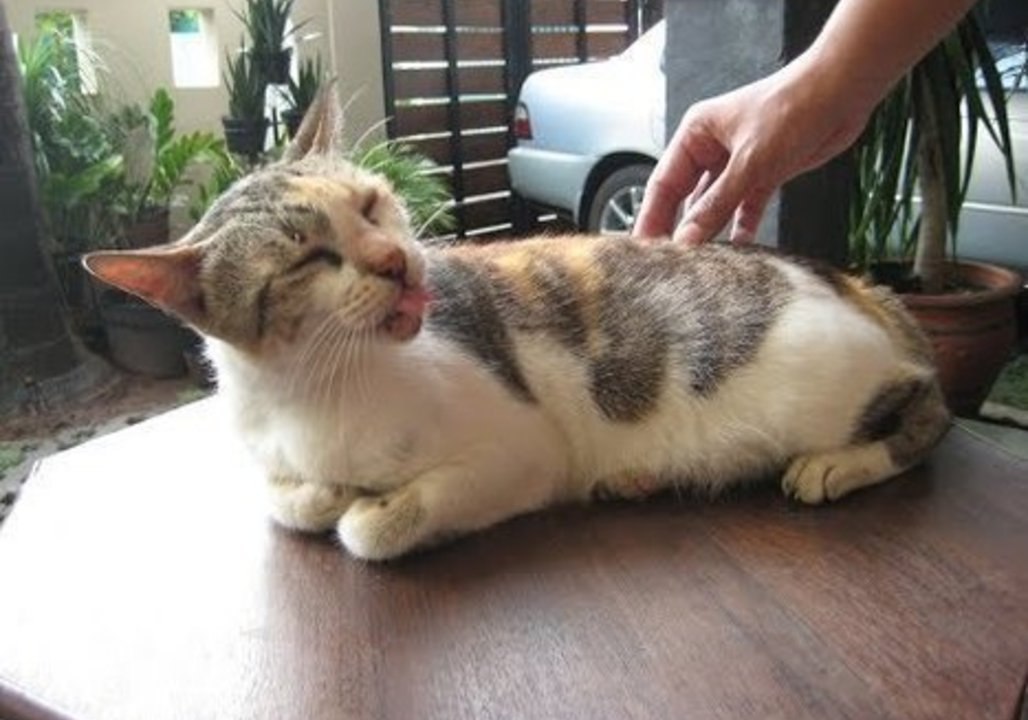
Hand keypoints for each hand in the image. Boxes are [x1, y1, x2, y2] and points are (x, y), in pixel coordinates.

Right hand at [634, 58, 868, 245]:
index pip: (663, 184)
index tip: (644, 250)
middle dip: (678, 229)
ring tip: (699, 264)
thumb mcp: (750, 163)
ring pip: (714, 205)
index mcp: (696, 134)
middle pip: (685, 197)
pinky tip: (738, 251)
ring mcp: (738, 162)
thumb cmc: (793, 107)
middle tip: (667, 264)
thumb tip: (687, 240)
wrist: (843, 91)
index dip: (652, 218)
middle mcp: (712, 148)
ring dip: (709, 232)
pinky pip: (744, 207)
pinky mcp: (765, 173)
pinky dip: (742, 228)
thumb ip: (716, 205)